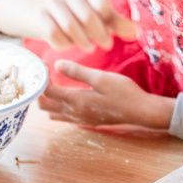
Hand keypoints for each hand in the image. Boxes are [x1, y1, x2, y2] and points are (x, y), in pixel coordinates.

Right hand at [0, 0, 139, 52]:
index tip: (110, 31)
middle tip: (106, 45)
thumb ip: (117, 22)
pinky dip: (65, 43)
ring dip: (83, 41)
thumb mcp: (101, 14)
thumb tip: (135, 32)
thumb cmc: (81, 12)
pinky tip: (71, 45)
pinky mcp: (39, 15)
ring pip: (70, 26)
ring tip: (90, 48)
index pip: (101, 4)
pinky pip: (53, 33)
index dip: (108, 21)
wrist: (44, 10)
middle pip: (87, 16)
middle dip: (99, 34)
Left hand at [38, 61, 173, 128]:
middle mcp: (74, 113)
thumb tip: (56, 65)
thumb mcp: (101, 78)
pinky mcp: (87, 120)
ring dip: (48, 99)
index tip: (44, 63)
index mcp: (75, 101)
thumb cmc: (123, 92)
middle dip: (40, 89)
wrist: (141, 111)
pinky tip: (67, 94)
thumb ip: (78, 72)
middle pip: (44, 105)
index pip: (46, 91)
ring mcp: (80, 118)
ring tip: (53, 83)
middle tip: (46, 73)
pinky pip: (63, 116)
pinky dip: (58, 105)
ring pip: (52, 113)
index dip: (41, 77)